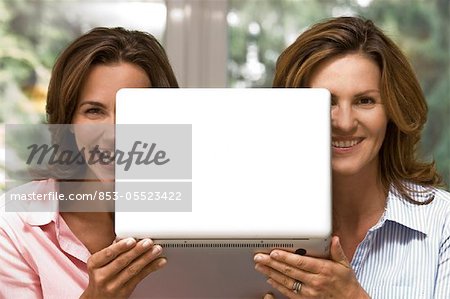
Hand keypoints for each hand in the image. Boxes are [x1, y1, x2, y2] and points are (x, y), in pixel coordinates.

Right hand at [80, 238, 165, 298]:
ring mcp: (113, 285)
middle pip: (122, 261)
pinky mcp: (124, 291)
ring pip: (132, 270)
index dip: (120, 247)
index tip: (132, 240)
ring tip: (156, 250)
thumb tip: (126, 237)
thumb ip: (112, 251)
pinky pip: (139, 278)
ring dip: (147, 258)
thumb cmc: (101, 276)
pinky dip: (151, 268)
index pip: (108, 253)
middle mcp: (102, 276)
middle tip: (148, 242)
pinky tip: (159, 262)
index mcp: (94, 264)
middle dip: (137, 250)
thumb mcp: (100, 263)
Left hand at [254, 236, 369, 297]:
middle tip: (260, 257)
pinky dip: (278, 285)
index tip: (274, 252)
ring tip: (260, 266)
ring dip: (271, 273)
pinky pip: (289, 292)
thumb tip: (334, 239)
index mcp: (323, 269)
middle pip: (290, 271)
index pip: (301, 262)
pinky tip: (269, 278)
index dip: (286, 257)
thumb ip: (337, 251)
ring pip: (287, 282)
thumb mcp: (345, 264)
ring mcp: (310, 292)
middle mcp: (315, 281)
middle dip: (273, 263)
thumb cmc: (346, 282)